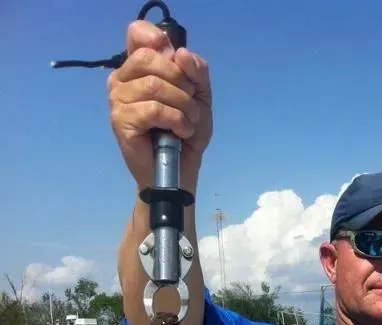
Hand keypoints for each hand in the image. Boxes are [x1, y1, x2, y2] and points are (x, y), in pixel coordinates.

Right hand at [108, 19, 212, 190]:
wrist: (181, 171)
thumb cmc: (186, 132)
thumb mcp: (200, 97)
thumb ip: (196, 71)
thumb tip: (180, 53)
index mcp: (139, 67)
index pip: (137, 33)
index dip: (156, 38)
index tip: (176, 59)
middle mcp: (122, 78)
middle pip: (149, 58)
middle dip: (180, 81)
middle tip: (191, 104)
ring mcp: (118, 99)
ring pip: (154, 85)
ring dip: (182, 105)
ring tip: (189, 122)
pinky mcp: (120, 121)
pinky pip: (152, 109)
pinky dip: (175, 120)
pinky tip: (180, 132)